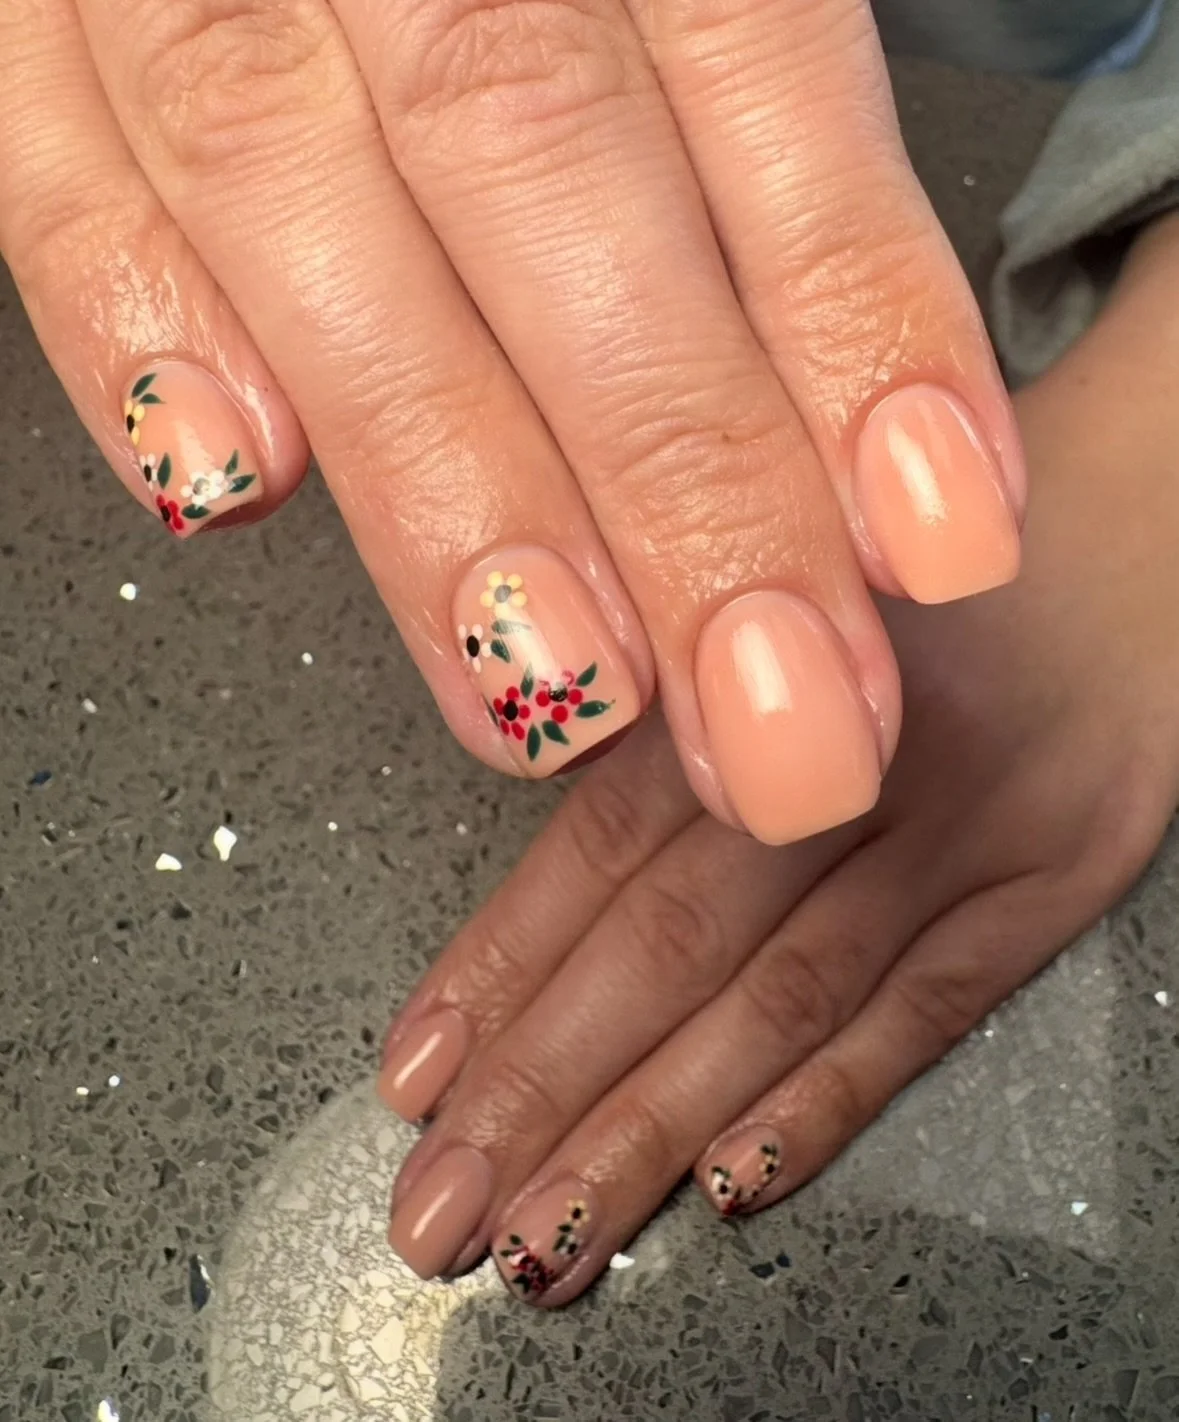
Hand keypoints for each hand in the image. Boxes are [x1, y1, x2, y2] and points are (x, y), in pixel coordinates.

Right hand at [0, 0, 1021, 843]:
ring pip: (303, 201)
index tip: (935, 538)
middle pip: (544, 171)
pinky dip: (133, 335)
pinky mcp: (36, 32)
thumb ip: (754, 141)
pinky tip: (236, 491)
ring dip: (443, 476)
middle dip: (674, 474)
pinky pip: (59, 181)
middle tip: (773, 717)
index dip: (850, 313)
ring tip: (560, 689)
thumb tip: (864, 439)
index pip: (755, 58)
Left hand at [375, 224, 1178, 1300]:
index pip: (592, 848)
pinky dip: (821, 1102)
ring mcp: (955, 825)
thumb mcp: (777, 598)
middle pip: (666, 946)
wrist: (1135, 527)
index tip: (419, 1077)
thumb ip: (665, 728)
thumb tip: (535, 899)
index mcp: (751, 664)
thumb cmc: (923, 574)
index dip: (498, 971)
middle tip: (442, 1207)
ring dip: (652, 1131)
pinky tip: (730, 1180)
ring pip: (777, 1002)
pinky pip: (925, 1013)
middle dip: (541, 1089)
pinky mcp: (1051, 881)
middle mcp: (843, 748)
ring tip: (553, 1234)